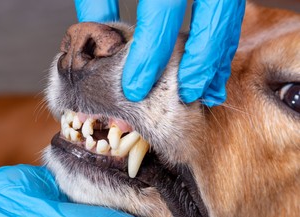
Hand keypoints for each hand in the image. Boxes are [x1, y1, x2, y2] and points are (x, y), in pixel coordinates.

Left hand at [74, 0, 245, 106]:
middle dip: (200, 59)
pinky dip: (224, 37)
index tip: (136, 85)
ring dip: (219, 54)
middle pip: (215, 12)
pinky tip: (215, 62)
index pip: (162, 6)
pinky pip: (233, 7)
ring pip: (231, 11)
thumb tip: (98, 37)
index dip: (150, 51)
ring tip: (207, 89)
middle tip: (185, 93)